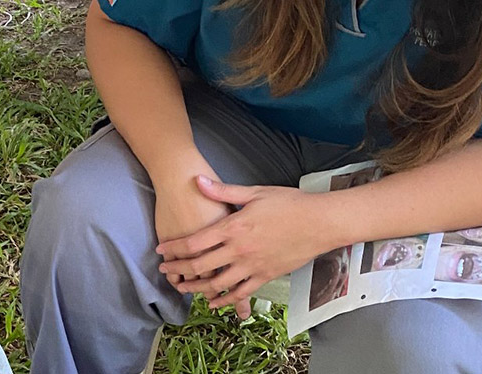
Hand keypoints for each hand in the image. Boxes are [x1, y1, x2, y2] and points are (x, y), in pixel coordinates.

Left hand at [156, 176, 335, 317]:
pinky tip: (213, 301)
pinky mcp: (266, 276)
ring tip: (182, 287)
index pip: (194, 242)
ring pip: (217, 283)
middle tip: (165, 270)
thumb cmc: (289, 204)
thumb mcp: (254, 192)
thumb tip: (197, 180)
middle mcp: (240, 250)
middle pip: (200, 265)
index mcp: (234, 227)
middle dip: (178, 269)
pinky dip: (224, 299)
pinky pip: (241, 292)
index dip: (174, 248)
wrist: (321, 222)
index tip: (161, 250)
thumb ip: (223, 190)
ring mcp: (253, 266)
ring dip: (196, 287)